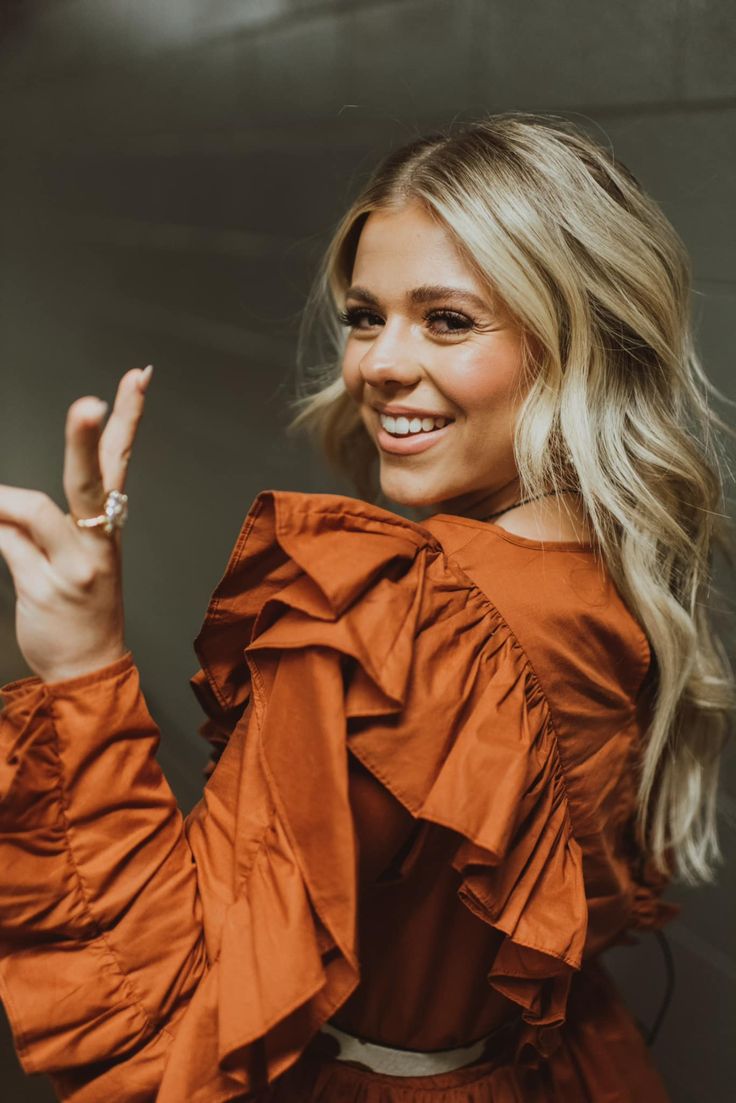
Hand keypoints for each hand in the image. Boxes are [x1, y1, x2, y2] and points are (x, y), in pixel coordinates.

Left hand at [0, 365, 152, 682]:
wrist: (88, 668)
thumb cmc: (81, 611)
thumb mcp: (74, 560)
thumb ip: (39, 524)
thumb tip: (2, 499)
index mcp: (108, 527)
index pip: (119, 461)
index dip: (129, 417)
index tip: (138, 376)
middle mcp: (98, 542)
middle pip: (92, 480)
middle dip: (87, 439)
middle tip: (88, 403)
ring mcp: (75, 566)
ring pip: (33, 509)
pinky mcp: (46, 588)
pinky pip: (6, 544)